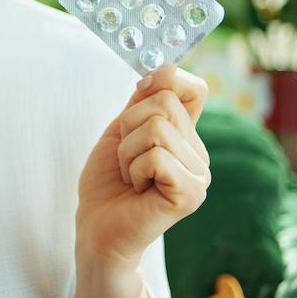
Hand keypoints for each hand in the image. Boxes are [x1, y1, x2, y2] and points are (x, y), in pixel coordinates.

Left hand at [75, 65, 209, 269]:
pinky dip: (134, 169)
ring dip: (128, 152)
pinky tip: (138, 190)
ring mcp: (199, 175)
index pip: (195, 88)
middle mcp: (199, 154)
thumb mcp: (122, 131)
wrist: (96, 229)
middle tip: (127, 159)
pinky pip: (156, 156)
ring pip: (158, 128)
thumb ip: (144, 101)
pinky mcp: (190, 194)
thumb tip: (165, 68)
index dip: (165, 80)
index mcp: (186, 137)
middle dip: (129, 127)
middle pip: (165, 103)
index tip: (140, 92)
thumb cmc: (107, 184)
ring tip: (131, 176)